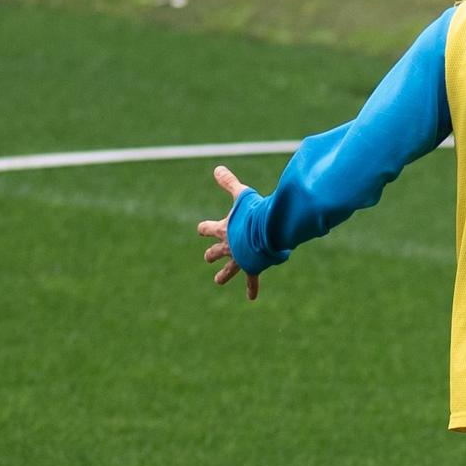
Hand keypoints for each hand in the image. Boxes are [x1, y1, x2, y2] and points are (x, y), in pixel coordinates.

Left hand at [196, 165, 260, 300]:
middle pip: (216, 251)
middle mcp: (229, 246)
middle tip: (208, 257)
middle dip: (212, 254)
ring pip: (229, 268)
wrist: (264, 232)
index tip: (201, 229)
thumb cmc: (252, 212)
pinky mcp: (252, 266)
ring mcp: (240, 257)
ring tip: (218, 280)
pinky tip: (251, 298)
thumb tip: (216, 168)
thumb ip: (229, 183)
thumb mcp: (241, 194)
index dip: (205, 228)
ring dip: (224, 274)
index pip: (208, 229)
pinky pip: (252, 279)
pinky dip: (252, 288)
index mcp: (224, 229)